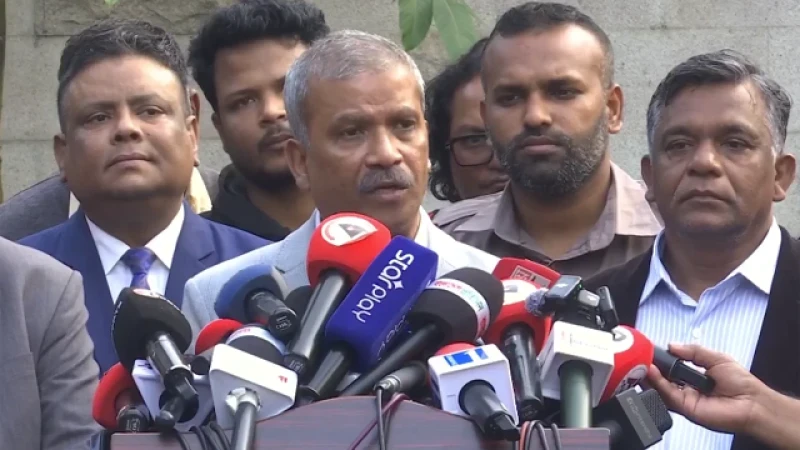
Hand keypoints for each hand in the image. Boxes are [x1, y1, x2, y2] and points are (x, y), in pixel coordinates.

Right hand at [646, 343, 768, 434]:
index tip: (649, 349)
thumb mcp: (716, 358)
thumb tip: (672, 345)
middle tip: (641, 355)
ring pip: (660, 387)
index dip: (660, 358)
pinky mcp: (685, 408)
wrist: (752, 402)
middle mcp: (686, 388)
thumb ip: (693, 351)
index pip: (670, 367)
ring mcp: (684, 399)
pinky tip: (652, 372)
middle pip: (662, 378)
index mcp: (693, 376)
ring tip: (643, 362)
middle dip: (650, 366)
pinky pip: (667, 395)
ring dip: (650, 375)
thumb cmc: (740, 382)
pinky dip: (657, 384)